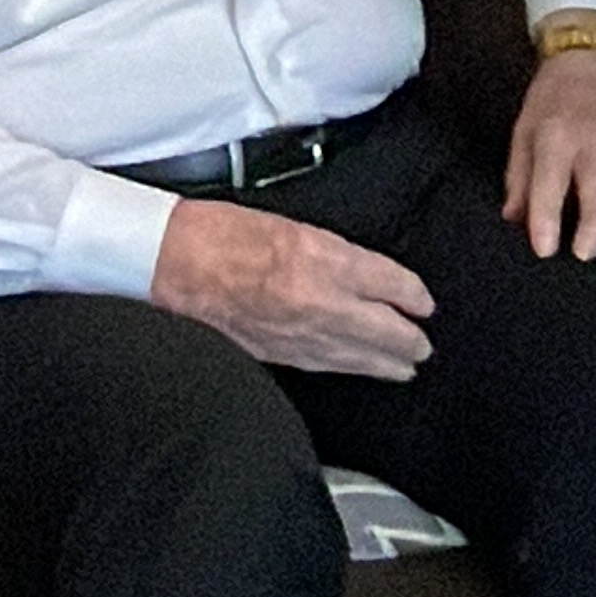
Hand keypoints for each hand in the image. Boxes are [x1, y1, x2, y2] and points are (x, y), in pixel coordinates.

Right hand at [150, 199, 434, 378]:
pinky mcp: (277, 355)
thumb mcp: (291, 226)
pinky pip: (326, 365)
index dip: (413, 296)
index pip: (390, 283)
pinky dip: (349, 368)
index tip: (424, 303)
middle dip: (409, 340)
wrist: (171, 263)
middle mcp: (320, 300)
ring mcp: (299, 333)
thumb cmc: (222, 233)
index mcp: (325, 258)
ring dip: (386, 363)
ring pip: (357, 356)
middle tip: (423, 345)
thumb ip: (331, 254)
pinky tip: (357, 370)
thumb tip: (362, 276)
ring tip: (405, 368)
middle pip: (384, 329)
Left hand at [504, 48, 595, 262]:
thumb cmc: (554, 97)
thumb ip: (518, 178)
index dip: (547, 219)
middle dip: (594, 231)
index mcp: (556, 137)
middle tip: (584, 254)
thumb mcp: (523, 130)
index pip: (551, 183)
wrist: (592, 61)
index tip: (544, 249)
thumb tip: (513, 220)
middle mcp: (594, 146)